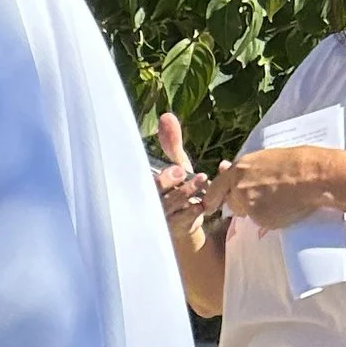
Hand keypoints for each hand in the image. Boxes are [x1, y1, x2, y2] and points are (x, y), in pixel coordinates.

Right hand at [153, 113, 211, 246]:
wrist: (186, 223)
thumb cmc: (179, 191)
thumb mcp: (177, 165)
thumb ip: (171, 144)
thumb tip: (166, 116)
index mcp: (145, 185)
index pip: (144, 179)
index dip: (157, 174)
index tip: (174, 167)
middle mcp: (148, 203)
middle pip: (153, 193)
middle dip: (166, 182)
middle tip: (181, 171)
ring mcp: (160, 218)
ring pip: (168, 207)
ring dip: (184, 193)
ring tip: (202, 181)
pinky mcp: (173, 230)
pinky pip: (181, 221)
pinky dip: (191, 212)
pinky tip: (201, 205)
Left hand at [209, 146, 345, 230]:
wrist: (316, 176)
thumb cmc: (296, 164)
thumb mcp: (266, 159)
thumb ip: (244, 169)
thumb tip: (222, 167)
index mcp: (239, 168)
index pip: (216, 187)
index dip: (213, 197)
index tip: (210, 205)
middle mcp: (238, 186)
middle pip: (231, 202)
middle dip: (241, 202)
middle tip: (265, 195)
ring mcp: (247, 203)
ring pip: (245, 212)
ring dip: (255, 209)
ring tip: (279, 197)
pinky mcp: (259, 218)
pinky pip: (260, 222)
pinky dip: (269, 218)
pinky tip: (285, 206)